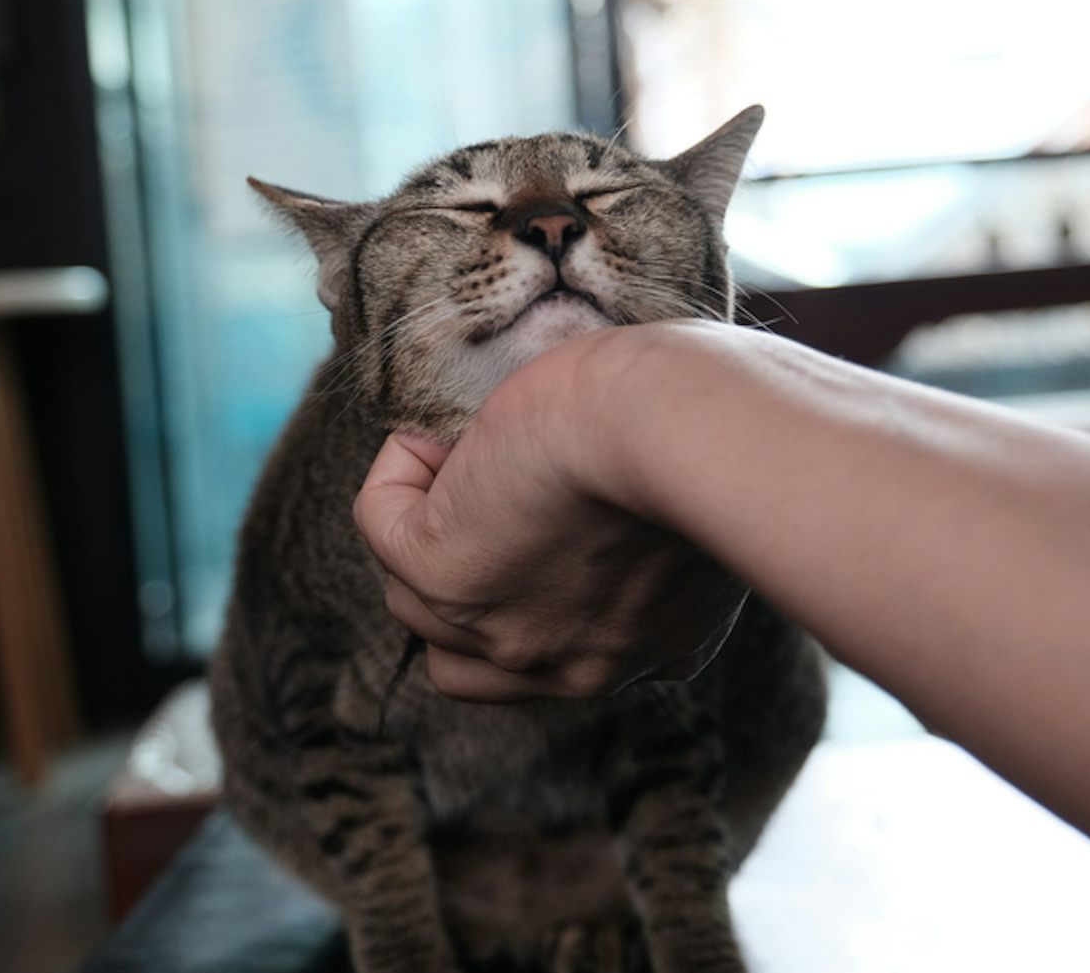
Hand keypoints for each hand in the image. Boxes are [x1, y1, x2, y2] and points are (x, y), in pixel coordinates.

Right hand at [353, 338, 749, 702]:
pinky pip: (382, 524)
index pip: (566, 655)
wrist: (676, 424)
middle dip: (475, 583)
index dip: (545, 580)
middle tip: (502, 493)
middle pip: (474, 661)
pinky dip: (401, 470)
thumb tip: (600, 493)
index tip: (563, 500)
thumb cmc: (707, 428)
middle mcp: (576, 666)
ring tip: (473, 456)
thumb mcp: (689, 498)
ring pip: (416, 603)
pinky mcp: (445, 574)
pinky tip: (445, 435)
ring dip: (430, 523)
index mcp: (653, 651)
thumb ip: (653, 531)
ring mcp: (504, 631)